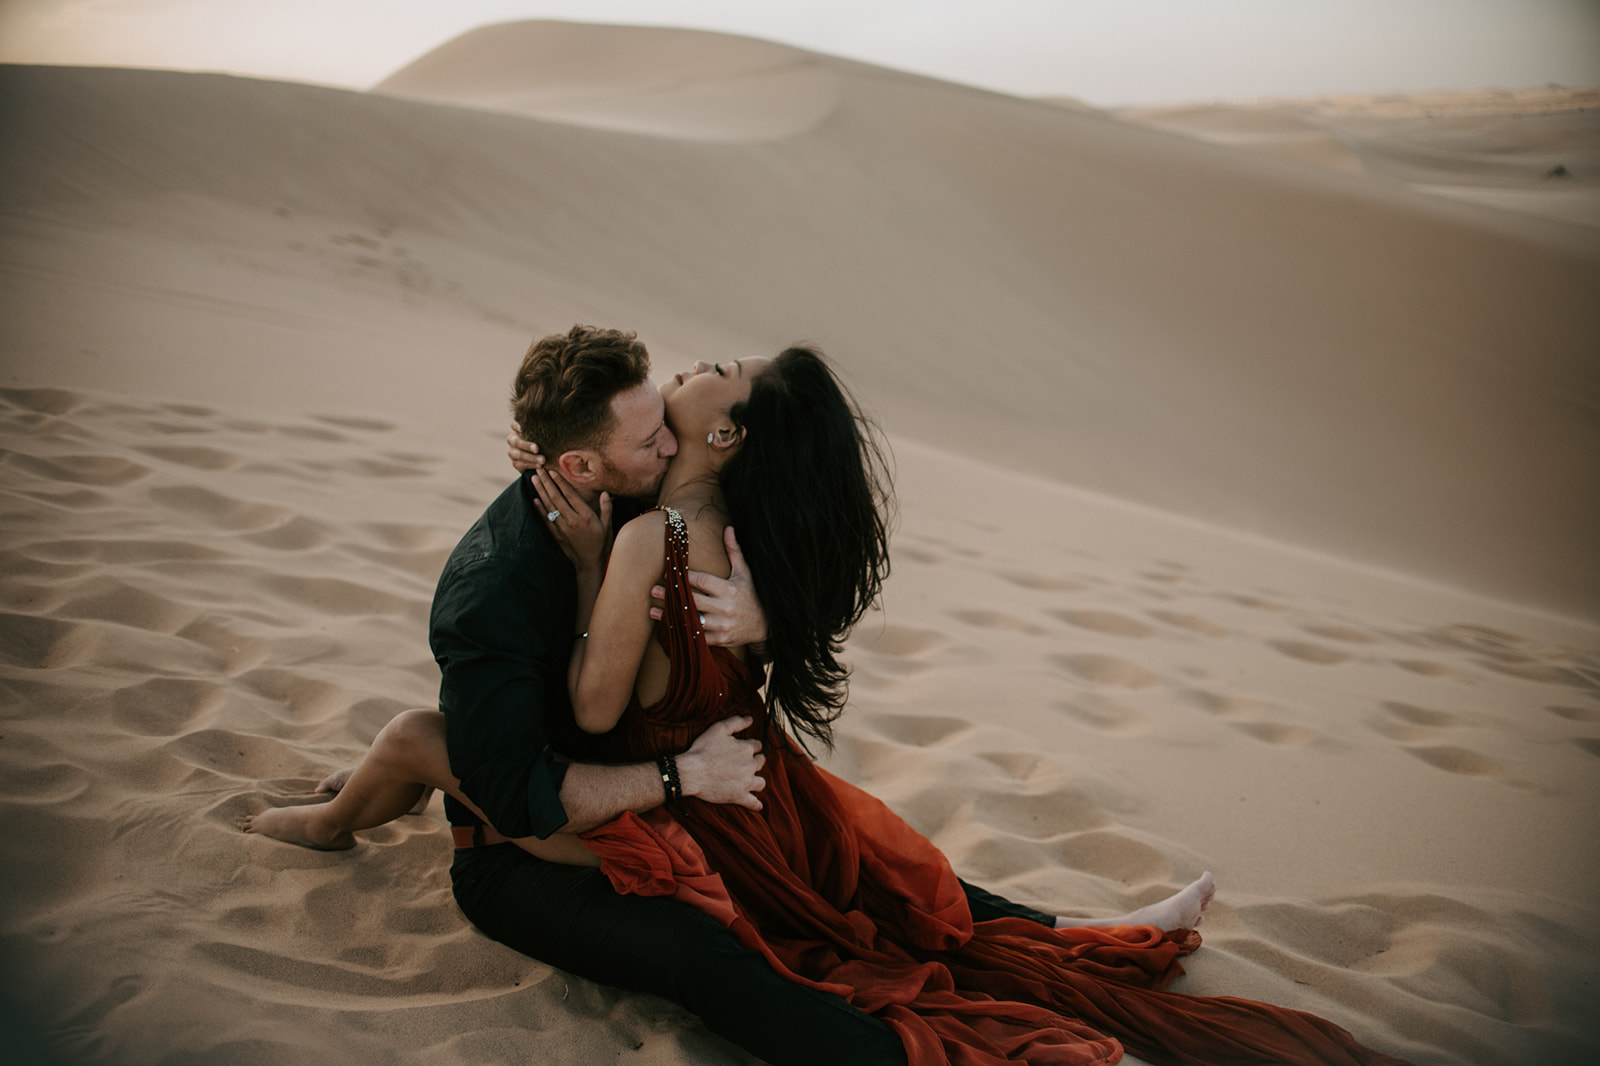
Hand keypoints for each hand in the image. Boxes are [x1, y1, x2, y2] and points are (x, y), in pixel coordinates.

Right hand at [507, 421, 543, 473]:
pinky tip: (540, 466)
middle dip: (527, 445)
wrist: (545, 459)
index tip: (522, 429)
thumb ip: (545, 432)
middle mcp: (513, 440)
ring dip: (531, 458)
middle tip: (537, 449)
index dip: (516, 426)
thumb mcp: (546, 436)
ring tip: (543, 460)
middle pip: (516, 441)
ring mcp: (513, 452)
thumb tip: (556, 426)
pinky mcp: (516, 463)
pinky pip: (520, 465)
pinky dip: (531, 466)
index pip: (514, 425)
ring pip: (518, 454)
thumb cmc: (547, 443)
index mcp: (519, 430)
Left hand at [531, 463, 612, 571]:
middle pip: (556, 497)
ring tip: (534, 479)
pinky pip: (546, 520)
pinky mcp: (557, 535)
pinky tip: (534, 500)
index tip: (552, 471)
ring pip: (549, 506)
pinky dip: (539, 509)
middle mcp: (572, 520)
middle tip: (538, 469)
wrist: (591, 565)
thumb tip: (605, 492)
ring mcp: (562, 528)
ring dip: (540, 492)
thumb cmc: (602, 545)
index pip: (570, 495)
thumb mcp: (608, 526)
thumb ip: (606, 508)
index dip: (560, 482)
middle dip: (546, 482)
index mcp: (585, 516)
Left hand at [649, 526, 768, 646]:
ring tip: (653, 610)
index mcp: (729, 589)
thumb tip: (729, 528)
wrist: (766, 624)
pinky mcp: (721, 639)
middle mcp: (725, 608)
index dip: (683, 577)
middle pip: (692, 600)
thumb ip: (734, 551)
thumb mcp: (745, 572)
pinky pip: (697, 636)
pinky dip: (683, 632)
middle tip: (653, 590)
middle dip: (671, 595)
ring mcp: (722, 625)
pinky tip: (669, 626)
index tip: (668, 573)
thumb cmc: (752, 594)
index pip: (701, 581)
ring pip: (691, 620)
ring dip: (671, 616)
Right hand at [677, 716, 764, 809]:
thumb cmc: (702, 749)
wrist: (691, 772)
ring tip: (749, 780)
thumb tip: (751, 719)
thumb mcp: (718, 729)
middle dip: (755, 762)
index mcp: (746, 748)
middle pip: (760, 762)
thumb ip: (736, 722)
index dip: (750, 746)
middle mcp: (750, 765)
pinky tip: (757, 805)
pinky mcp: (739, 796)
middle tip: (744, 764)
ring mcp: (746, 782)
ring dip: (756, 780)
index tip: (743, 749)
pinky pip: (753, 803)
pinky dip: (756, 804)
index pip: (757, 746)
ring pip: (761, 782)